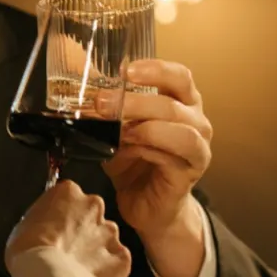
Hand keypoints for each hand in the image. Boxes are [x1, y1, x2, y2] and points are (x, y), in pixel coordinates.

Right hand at [5, 180, 130, 276]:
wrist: (44, 274)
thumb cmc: (26, 248)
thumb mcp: (25, 222)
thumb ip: (45, 218)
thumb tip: (50, 228)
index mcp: (69, 192)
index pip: (70, 198)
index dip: (63, 216)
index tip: (57, 230)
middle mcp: (94, 205)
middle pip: (92, 216)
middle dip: (84, 231)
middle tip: (69, 250)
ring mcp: (110, 231)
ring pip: (106, 239)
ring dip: (96, 251)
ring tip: (79, 268)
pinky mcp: (121, 256)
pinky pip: (118, 261)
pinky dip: (108, 270)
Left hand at [99, 59, 212, 239]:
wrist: (145, 206)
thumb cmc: (133, 163)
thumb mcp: (114, 129)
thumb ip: (105, 107)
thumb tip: (78, 82)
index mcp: (180, 102)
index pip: (179, 76)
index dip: (155, 69)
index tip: (126, 70)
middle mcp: (195, 120)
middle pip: (172, 102)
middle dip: (134, 101)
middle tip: (102, 103)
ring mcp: (198, 146)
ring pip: (180, 127)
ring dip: (145, 125)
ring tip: (119, 131)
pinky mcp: (192, 170)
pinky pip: (178, 152)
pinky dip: (152, 147)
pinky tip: (132, 148)